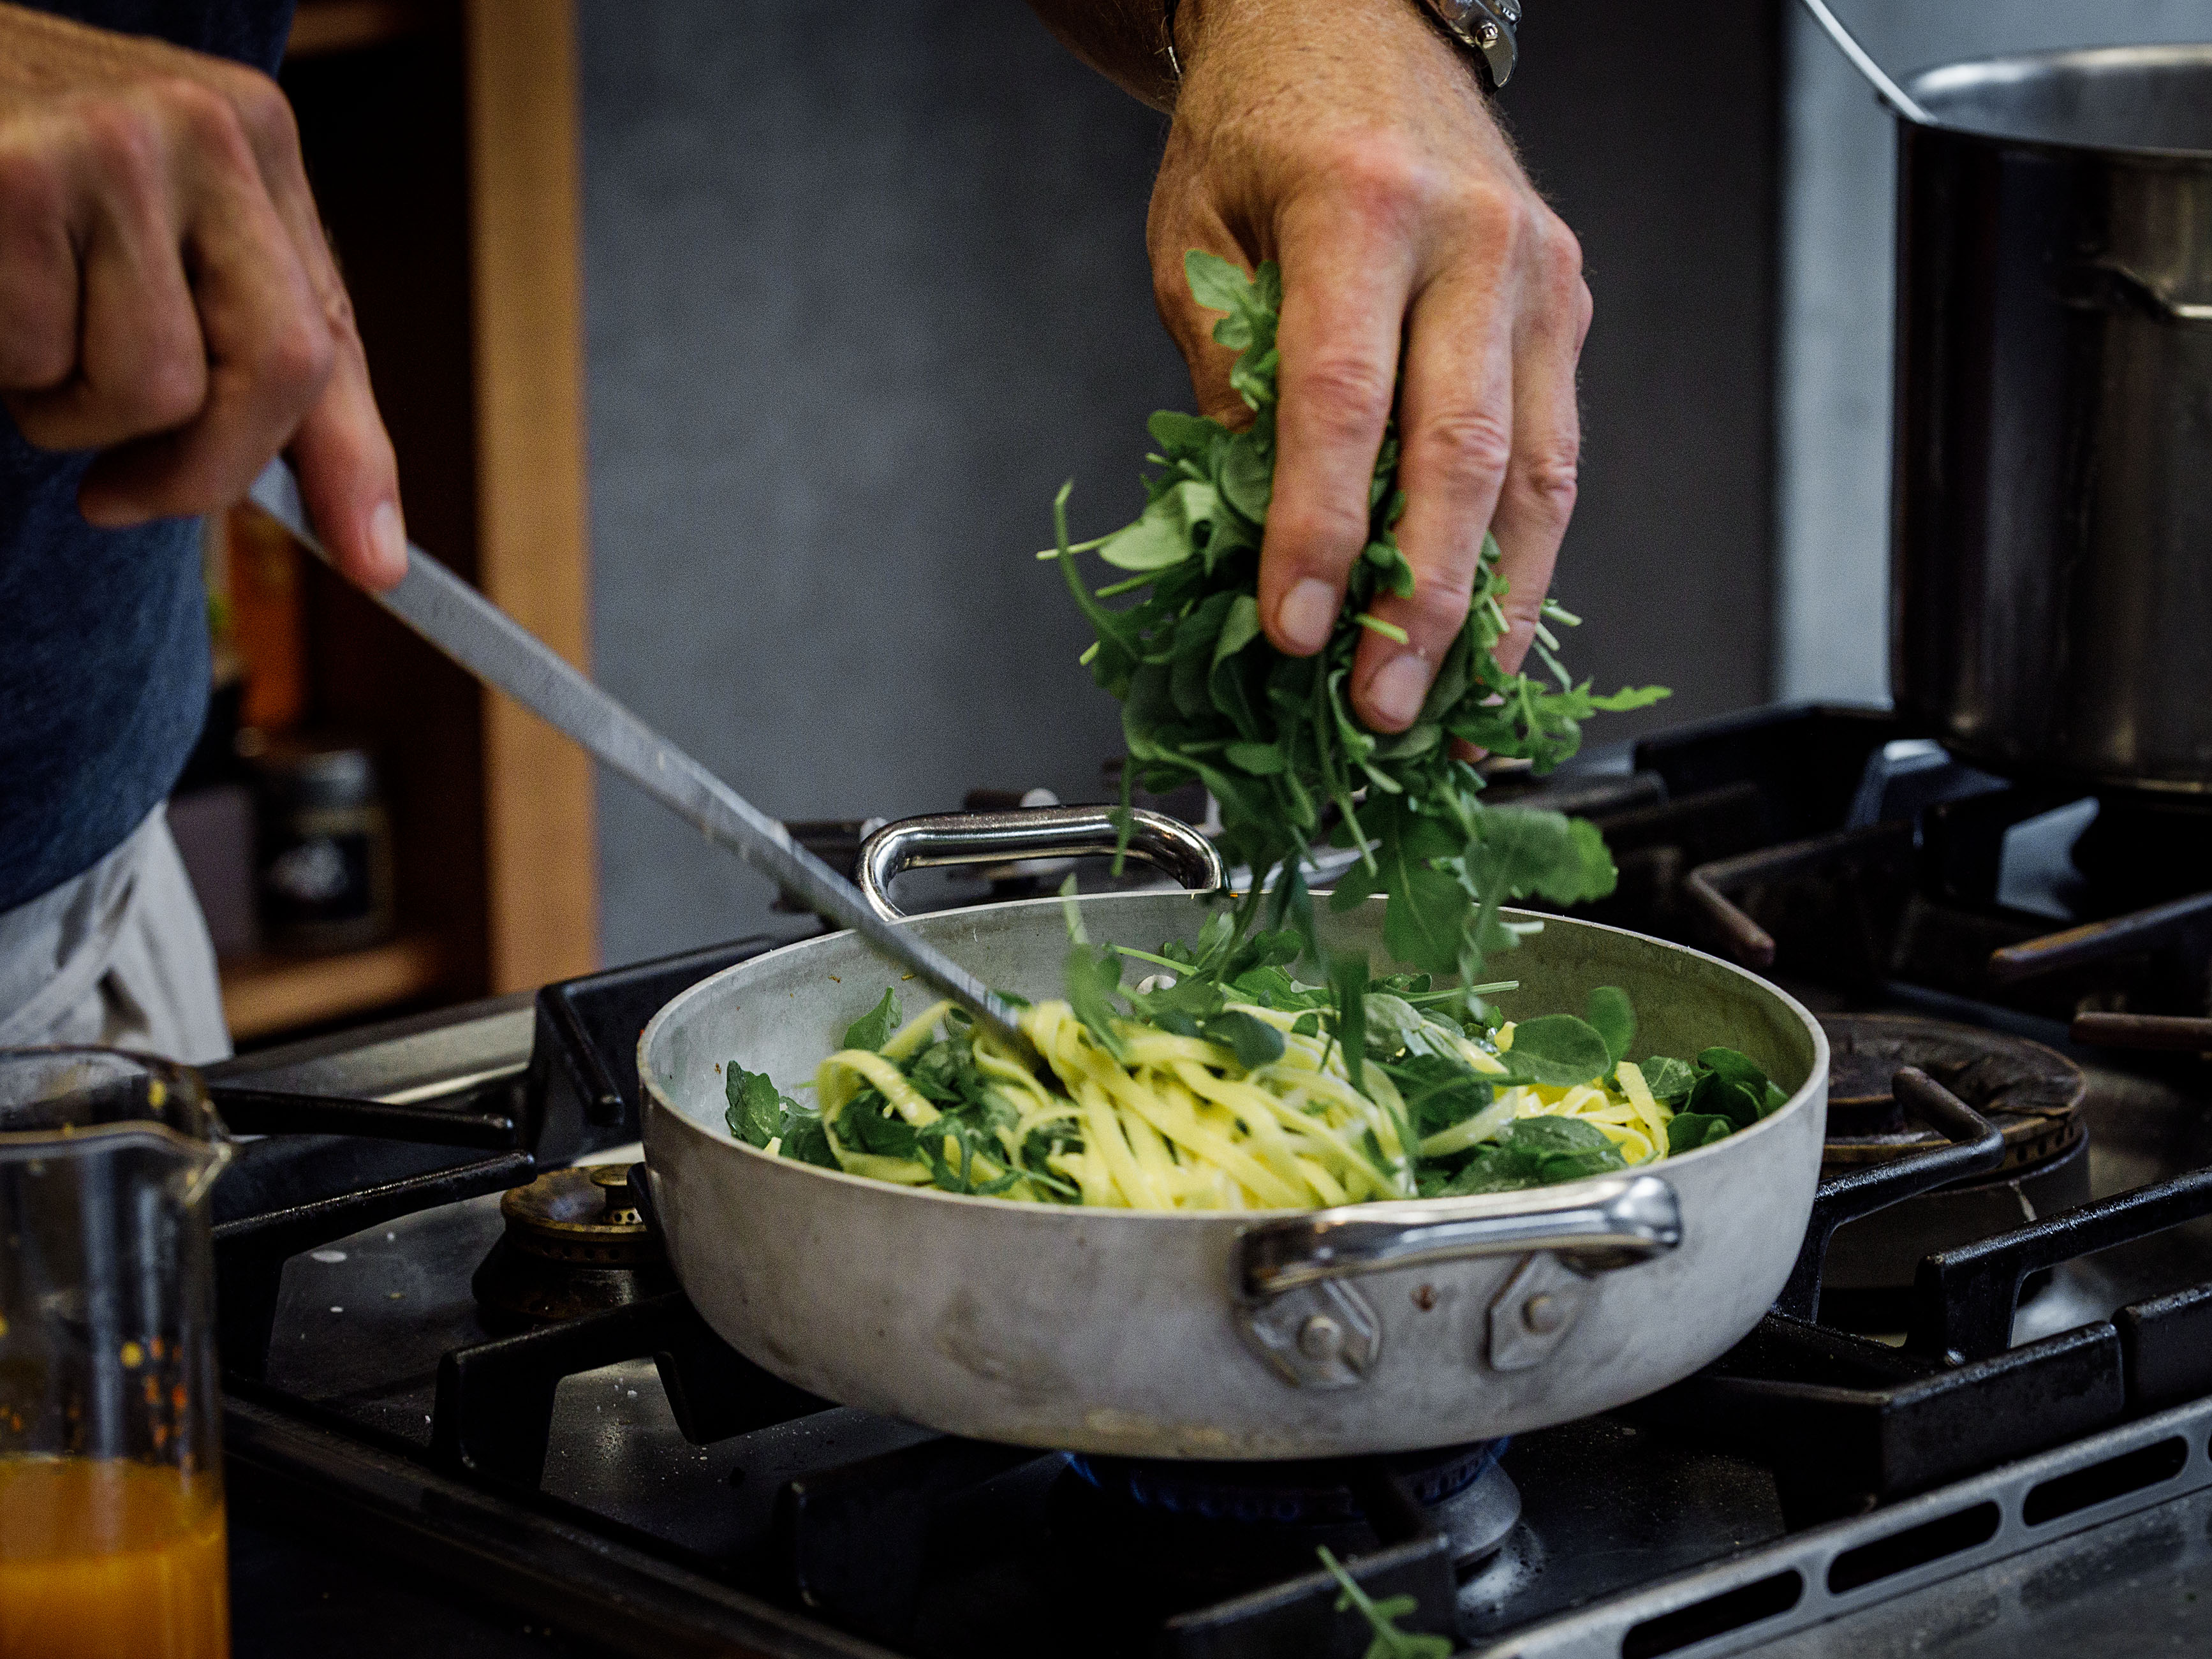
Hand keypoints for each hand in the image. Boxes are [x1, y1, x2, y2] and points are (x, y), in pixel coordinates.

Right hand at [0, 3, 403, 588]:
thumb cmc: (26, 187)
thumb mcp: (164, 247)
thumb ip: (260, 369)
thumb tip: (373, 552)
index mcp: (255, 139)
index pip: (328, 335)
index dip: (353, 464)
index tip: (374, 565)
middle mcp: (203, 128)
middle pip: (275, 372)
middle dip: (197, 468)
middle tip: (116, 495)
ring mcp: (112, 145)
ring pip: (147, 389)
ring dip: (64, 403)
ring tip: (23, 322)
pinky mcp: (12, 179)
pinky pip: (35, 358)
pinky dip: (1, 357)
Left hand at [1148, 0, 1590, 731]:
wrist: (1353, 25)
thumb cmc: (1259, 134)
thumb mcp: (1195, 243)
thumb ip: (1227, 383)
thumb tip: (1251, 539)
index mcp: (1360, 207)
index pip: (1343, 399)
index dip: (1320, 530)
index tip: (1293, 631)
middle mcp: (1474, 240)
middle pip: (1461, 451)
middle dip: (1420, 601)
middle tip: (1380, 705)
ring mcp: (1540, 274)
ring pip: (1538, 471)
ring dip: (1493, 606)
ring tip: (1448, 706)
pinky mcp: (1570, 303)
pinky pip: (1557, 453)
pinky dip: (1528, 557)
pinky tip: (1492, 632)